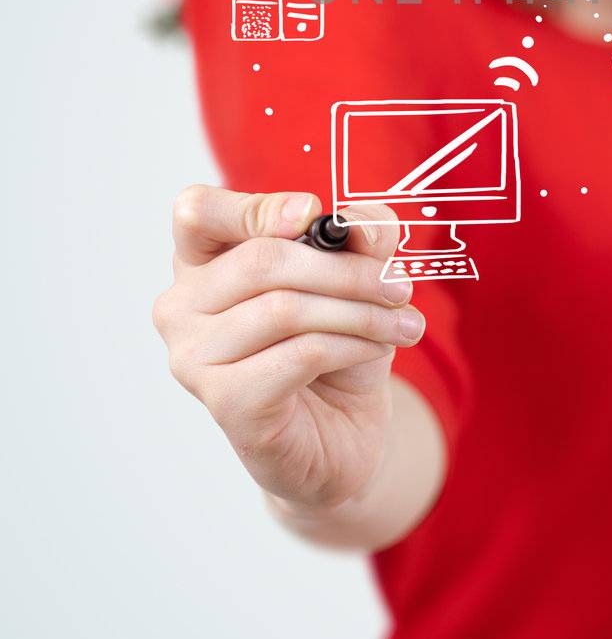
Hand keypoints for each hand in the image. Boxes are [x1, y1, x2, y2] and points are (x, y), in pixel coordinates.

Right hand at [152, 186, 424, 509]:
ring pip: (285, 309)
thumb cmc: (333, 340)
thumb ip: (361, 234)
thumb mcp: (356, 274)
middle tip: (398, 285)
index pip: (197, 212)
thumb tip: (361, 226)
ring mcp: (194, 358)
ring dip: (360, 312)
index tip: (313, 215)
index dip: (253, 208)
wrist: (342, 430)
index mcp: (200, 260)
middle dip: (346, 269)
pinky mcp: (226, 402)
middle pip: (260, 260)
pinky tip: (375, 350)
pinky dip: (352, 346)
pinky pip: (300, 355)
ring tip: (402, 321)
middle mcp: (182, 306)